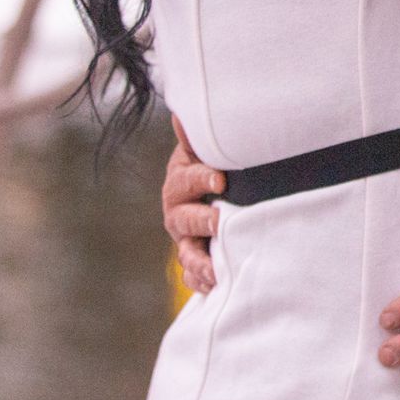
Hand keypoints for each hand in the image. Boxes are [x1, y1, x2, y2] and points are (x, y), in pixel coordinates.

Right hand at [162, 114, 223, 293]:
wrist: (215, 196)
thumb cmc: (213, 168)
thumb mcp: (205, 152)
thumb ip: (197, 138)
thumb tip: (182, 114)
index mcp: (179, 182)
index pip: (186, 180)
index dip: (201, 179)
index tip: (221, 179)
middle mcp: (178, 214)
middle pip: (184, 219)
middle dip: (202, 220)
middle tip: (221, 221)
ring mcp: (185, 240)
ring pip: (186, 254)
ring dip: (199, 261)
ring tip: (214, 268)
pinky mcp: (196, 262)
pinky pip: (194, 277)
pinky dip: (202, 282)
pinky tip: (215, 286)